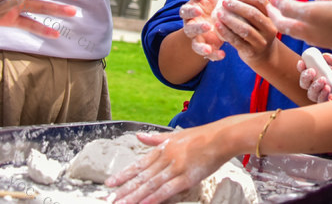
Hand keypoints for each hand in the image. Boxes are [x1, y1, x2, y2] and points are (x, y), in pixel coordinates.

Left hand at [108, 128, 233, 203]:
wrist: (222, 137)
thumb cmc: (201, 136)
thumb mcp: (176, 135)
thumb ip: (156, 139)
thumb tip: (138, 136)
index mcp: (163, 148)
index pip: (139, 164)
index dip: (124, 174)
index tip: (110, 183)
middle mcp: (166, 158)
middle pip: (141, 177)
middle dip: (124, 189)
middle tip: (109, 199)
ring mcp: (176, 168)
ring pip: (150, 185)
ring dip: (135, 196)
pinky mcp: (187, 177)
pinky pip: (167, 190)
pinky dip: (155, 198)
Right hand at [179, 0, 224, 60]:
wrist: (218, 23)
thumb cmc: (211, 7)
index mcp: (190, 13)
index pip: (185, 11)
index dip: (191, 11)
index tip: (199, 10)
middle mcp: (191, 27)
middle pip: (189, 29)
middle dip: (197, 28)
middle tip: (207, 26)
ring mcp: (198, 39)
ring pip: (196, 45)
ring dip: (201, 48)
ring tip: (208, 50)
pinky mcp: (207, 48)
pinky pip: (209, 55)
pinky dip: (214, 56)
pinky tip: (222, 55)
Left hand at [213, 0, 276, 65]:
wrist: (263, 55)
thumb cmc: (256, 28)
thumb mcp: (255, 12)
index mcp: (271, 15)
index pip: (260, 1)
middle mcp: (270, 28)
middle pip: (253, 14)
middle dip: (237, 7)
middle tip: (223, 1)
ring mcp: (263, 41)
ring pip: (246, 29)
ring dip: (230, 20)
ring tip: (218, 14)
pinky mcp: (253, 52)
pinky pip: (238, 42)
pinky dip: (227, 33)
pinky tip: (217, 26)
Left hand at [267, 0, 331, 52]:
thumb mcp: (313, 11)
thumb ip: (291, 8)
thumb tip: (272, 0)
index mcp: (303, 30)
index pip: (280, 23)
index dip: (271, 13)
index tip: (266, 3)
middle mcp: (312, 36)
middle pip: (290, 26)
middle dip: (282, 15)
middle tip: (275, 4)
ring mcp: (325, 37)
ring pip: (304, 26)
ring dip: (295, 16)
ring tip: (293, 6)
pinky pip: (317, 26)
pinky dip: (311, 17)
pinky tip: (317, 12)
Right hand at [298, 53, 331, 102]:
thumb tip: (324, 56)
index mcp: (324, 72)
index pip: (308, 70)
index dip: (302, 67)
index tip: (302, 62)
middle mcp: (323, 83)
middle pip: (306, 84)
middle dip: (305, 78)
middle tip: (312, 72)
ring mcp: (327, 94)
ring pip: (311, 94)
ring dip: (314, 87)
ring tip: (324, 81)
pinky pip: (322, 103)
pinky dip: (322, 96)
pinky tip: (328, 90)